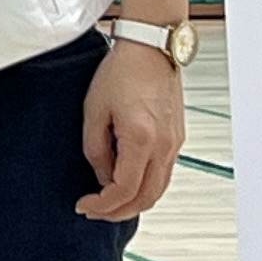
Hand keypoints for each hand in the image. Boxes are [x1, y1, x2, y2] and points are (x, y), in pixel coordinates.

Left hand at [75, 38, 182, 222]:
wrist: (151, 48)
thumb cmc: (122, 72)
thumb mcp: (94, 110)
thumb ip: (96, 150)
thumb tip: (103, 178)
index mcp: (141, 139)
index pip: (123, 190)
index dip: (102, 205)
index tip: (83, 205)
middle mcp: (164, 146)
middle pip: (146, 199)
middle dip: (118, 212)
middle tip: (94, 211)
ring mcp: (175, 143)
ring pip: (158, 190)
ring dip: (134, 202)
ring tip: (108, 202)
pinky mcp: (177, 138)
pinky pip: (164, 174)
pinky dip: (146, 187)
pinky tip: (127, 182)